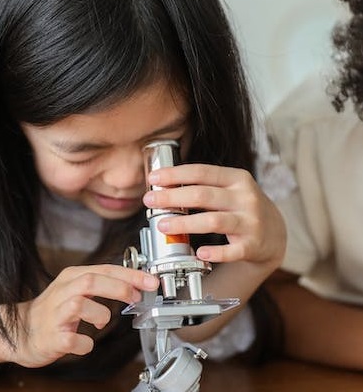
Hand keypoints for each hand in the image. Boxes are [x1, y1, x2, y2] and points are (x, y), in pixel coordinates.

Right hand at [4, 264, 158, 367]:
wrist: (22, 331)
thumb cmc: (54, 310)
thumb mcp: (76, 289)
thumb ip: (102, 285)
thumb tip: (134, 286)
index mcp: (72, 277)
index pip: (105, 269)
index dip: (130, 274)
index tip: (150, 281)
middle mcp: (63, 291)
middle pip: (92, 280)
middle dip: (119, 287)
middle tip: (135, 297)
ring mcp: (56, 313)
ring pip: (81, 304)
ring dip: (100, 314)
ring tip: (101, 322)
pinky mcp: (52, 336)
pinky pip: (73, 339)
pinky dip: (85, 343)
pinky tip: (85, 342)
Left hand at [143, 163, 285, 267]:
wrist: (275, 233)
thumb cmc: (241, 207)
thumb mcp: (228, 188)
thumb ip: (202, 186)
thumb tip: (163, 186)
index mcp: (236, 178)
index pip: (201, 172)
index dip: (175, 174)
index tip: (153, 178)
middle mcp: (245, 197)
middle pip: (202, 195)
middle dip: (171, 197)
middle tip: (149, 201)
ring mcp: (250, 221)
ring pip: (213, 221)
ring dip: (184, 223)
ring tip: (162, 225)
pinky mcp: (253, 245)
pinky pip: (232, 251)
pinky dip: (215, 253)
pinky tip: (199, 253)